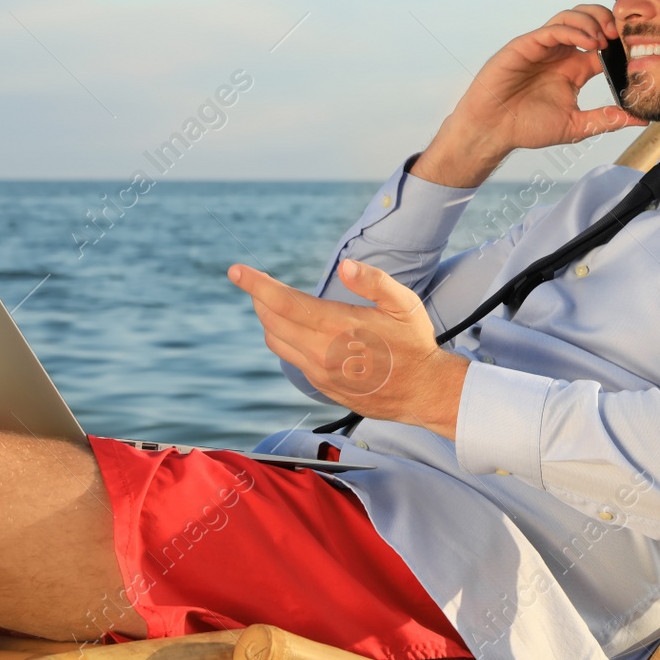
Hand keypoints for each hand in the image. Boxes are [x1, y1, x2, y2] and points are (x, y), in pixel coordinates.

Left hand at [227, 260, 467, 438]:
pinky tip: (297, 329)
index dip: (256, 284)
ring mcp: (319, 372)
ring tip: (275, 302)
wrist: (423, 392)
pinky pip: (290, 358)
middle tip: (259, 282)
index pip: (283, 302)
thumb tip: (345, 266)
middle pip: (272, 320)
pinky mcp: (321, 385)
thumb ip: (374, 282)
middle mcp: (321, 352)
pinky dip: (284, 338)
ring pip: (276, 341)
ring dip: (270, 319)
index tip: (236, 271)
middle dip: (260, 297)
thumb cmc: (415, 345)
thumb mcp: (404, 305)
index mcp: (338, 327)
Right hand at [413, 5, 648, 185]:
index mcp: (574, 68)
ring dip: (592, 21)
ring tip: (605, 38)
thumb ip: (607, 120)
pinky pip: (553, 28)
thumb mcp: (577, 126)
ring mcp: (543, 46)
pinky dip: (574, 30)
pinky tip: (589, 41)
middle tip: (622, 36)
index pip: (603, 45)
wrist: (493, 130)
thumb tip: (642, 120)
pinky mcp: (527, 44)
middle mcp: (560, 53)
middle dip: (608, 21)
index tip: (636, 51)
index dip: (620, 43)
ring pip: (571, 17)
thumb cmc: (528, 127)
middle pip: (589, 20)